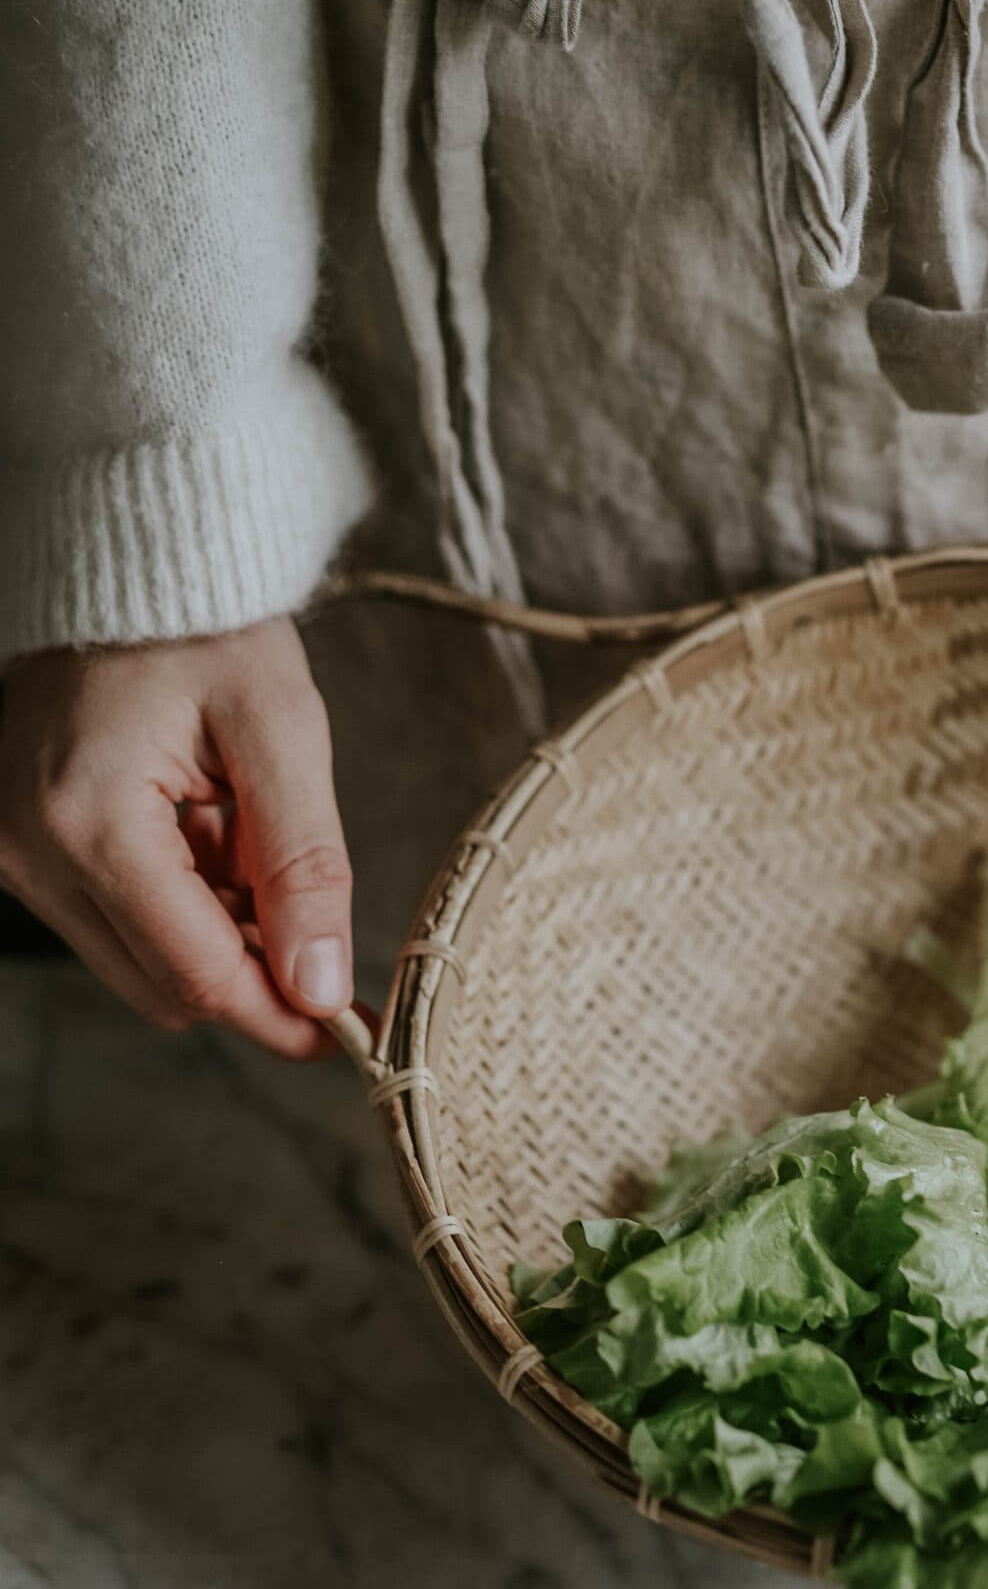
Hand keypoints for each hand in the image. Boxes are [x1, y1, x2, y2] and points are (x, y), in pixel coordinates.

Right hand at [0, 621, 350, 1059]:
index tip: (351, 1028)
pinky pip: (112, 921)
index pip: (197, 974)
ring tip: (259, 859)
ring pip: (138, 965)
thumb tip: (320, 984)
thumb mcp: (282, 730)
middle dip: (254, 983)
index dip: (283, 1016)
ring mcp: (15, 852)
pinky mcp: (22, 845)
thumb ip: (303, 863)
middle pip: (163, 988)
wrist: (126, 560)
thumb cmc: (207, 626)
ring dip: (217, 944)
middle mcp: (30, 850)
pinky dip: (180, 910)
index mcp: (90, 820)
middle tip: (328, 946)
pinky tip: (214, 846)